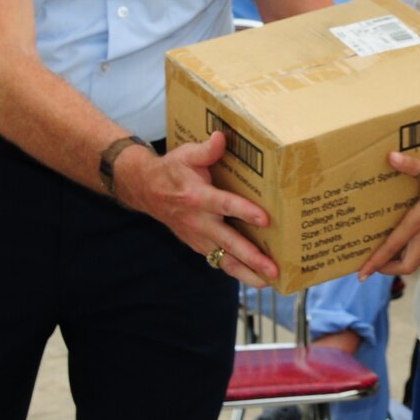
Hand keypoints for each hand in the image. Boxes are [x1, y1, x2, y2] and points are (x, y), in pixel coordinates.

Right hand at [121, 132, 277, 286]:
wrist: (147, 191)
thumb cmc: (172, 170)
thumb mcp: (186, 154)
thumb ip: (206, 150)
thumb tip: (221, 138)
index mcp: (197, 197)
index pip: (224, 205)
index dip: (244, 212)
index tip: (265, 219)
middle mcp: (199, 221)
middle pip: (229, 242)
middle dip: (252, 257)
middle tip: (273, 268)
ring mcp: (199, 237)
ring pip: (225, 260)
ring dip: (247, 273)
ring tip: (270, 282)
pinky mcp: (200, 246)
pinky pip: (221, 262)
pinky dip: (238, 271)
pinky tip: (258, 278)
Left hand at [358, 153, 419, 278]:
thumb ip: (412, 166)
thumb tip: (390, 157)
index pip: (393, 247)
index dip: (376, 262)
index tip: (361, 274)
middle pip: (405, 266)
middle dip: (386, 269)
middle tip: (373, 265)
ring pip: (416, 262)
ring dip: (400, 264)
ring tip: (388, 257)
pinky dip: (414, 256)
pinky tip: (410, 245)